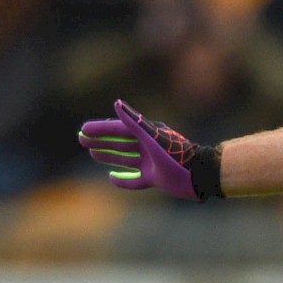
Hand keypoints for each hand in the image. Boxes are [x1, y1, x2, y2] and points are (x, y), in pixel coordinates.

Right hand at [77, 99, 221, 200]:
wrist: (200, 176)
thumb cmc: (177, 155)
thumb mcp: (152, 137)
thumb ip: (134, 121)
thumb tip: (116, 103)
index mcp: (148, 135)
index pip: (119, 129)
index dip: (101, 129)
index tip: (83, 130)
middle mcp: (150, 148)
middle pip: (120, 143)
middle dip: (101, 141)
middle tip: (82, 140)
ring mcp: (153, 163)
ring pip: (126, 159)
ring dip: (109, 156)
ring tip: (93, 154)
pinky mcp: (157, 179)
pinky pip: (135, 180)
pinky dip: (123, 180)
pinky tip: (111, 178)